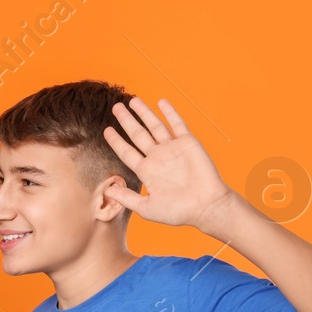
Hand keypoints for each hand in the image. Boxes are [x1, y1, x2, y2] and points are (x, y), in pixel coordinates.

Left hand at [101, 97, 240, 232]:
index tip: (106, 130)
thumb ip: (126, 198)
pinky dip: (170, 112)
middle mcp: (158, 157)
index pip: (127, 152)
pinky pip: (177, 124)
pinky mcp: (188, 143)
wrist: (206, 206)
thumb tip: (106, 192)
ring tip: (132, 101)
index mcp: (147, 171)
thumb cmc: (178, 211)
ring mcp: (172, 148)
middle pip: (138, 134)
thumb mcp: (146, 208)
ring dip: (144, 113)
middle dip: (126, 121)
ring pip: (155, 126)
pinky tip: (161, 102)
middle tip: (115, 108)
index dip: (116, 141)